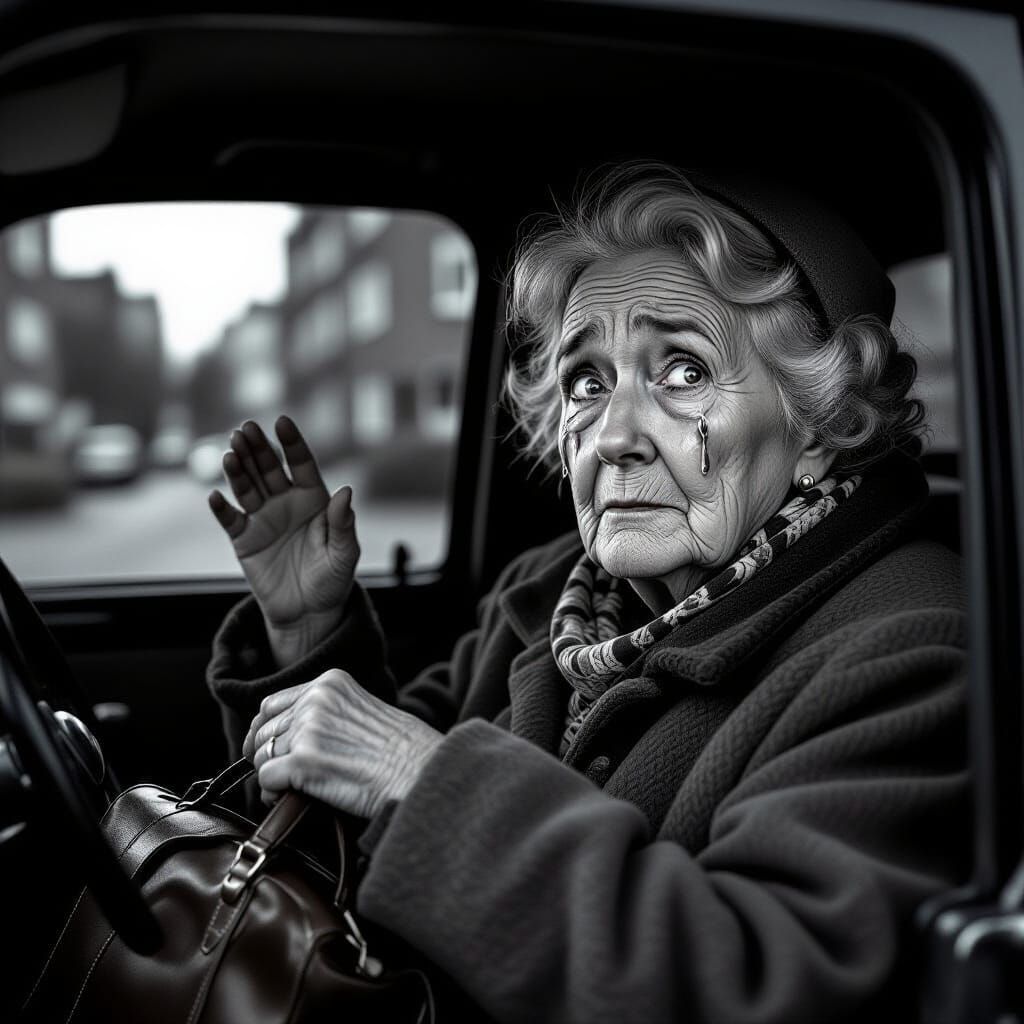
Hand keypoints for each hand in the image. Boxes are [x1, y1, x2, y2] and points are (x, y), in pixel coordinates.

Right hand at [208, 416, 359, 666]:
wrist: (309, 612)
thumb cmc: (333, 579)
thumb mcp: (344, 554)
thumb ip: (343, 524)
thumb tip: (346, 491)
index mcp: (314, 499)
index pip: (302, 464)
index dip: (292, 444)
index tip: (282, 421)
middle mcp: (286, 502)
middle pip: (269, 469)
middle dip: (257, 448)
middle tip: (245, 429)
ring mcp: (263, 519)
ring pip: (247, 488)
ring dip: (237, 470)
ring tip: (229, 453)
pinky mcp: (244, 540)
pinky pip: (230, 520)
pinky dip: (222, 509)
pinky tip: (215, 496)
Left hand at [244, 669, 443, 817]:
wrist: (423, 772)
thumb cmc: (406, 750)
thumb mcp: (365, 711)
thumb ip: (329, 712)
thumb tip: (293, 735)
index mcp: (330, 683)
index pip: (272, 704)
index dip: (265, 731)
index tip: (266, 750)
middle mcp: (316, 700)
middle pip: (263, 731)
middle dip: (267, 756)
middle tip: (281, 777)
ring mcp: (309, 729)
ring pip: (261, 755)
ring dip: (271, 776)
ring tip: (289, 790)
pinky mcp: (304, 761)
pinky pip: (266, 779)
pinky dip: (272, 795)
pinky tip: (289, 800)